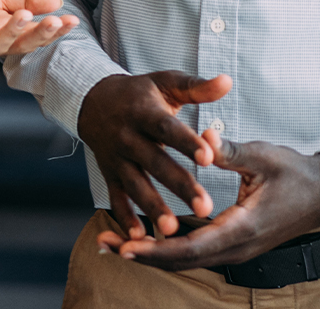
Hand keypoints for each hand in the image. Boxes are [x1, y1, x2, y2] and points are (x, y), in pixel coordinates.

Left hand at [0, 0, 79, 61]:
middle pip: (20, 45)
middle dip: (38, 34)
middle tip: (55, 21)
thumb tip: (58, 1)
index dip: (53, 31)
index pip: (34, 36)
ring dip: (11, 31)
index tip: (72, 21)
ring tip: (24, 15)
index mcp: (7, 34)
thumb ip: (26, 2)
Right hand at [77, 71, 228, 237]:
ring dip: (152, 207)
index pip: (167, 128)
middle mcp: (128, 136)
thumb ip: (196, 87)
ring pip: (135, 185)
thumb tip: (226, 82)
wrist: (92, 101)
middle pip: (155, 163)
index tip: (209, 157)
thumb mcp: (165, 83)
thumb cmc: (139, 93)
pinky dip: (126, 218)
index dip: (186, 142)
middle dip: (179, 185)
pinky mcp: (108, 174)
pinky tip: (140, 237)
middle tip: (205, 207)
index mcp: (144, 112)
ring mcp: (116, 158)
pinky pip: (116, 198)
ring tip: (172, 231)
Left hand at [104, 129, 319, 269]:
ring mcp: (235, 248)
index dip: (157, 248)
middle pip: (182, 259)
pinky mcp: (233, 242)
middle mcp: (237, 247)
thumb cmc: (296, 173)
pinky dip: (167, 247)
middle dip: (143, 255)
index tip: (127, 246)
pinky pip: (195, 250)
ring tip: (113, 243)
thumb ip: (228, 149)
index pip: (192, 247)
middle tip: (105, 245)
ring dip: (151, 252)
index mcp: (243, 228)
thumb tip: (200, 134)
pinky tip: (143, 239)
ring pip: (187, 258)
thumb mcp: (263, 156)